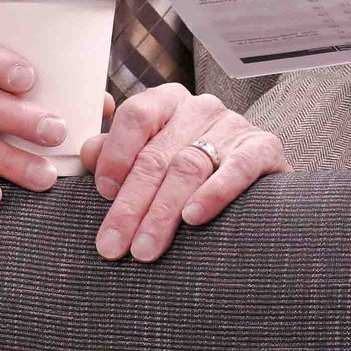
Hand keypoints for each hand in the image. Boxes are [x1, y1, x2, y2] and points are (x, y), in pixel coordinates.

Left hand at [80, 85, 288, 262]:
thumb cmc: (188, 169)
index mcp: (167, 102)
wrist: (254, 181)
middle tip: (113, 244)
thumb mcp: (150, 156)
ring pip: (189, 167)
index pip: (137, 115)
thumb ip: (116, 154)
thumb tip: (88, 153)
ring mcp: (233, 125)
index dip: (117, 154)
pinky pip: (237, 168)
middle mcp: (200, 107)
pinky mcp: (263, 147)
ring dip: (163, 212)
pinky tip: (194, 217)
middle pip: (158, 154)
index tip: (103, 193)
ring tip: (145, 248)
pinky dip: (214, 193)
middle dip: (131, 204)